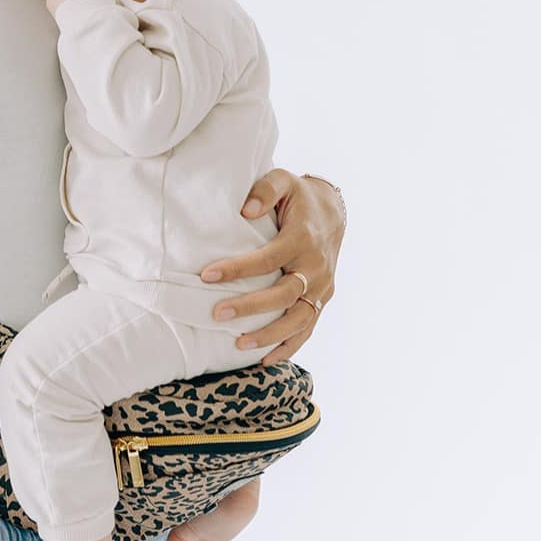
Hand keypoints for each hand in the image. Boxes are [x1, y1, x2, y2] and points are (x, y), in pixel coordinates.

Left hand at [200, 169, 344, 366]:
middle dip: (250, 307)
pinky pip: (308, 327)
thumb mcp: (284, 180)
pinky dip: (289, 346)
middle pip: (283, 294)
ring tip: (238, 345)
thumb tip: (245, 210)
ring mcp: (323, 286)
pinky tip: (264, 359)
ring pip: (299, 318)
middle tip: (216, 314)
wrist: (333, 211)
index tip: (207, 275)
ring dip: (270, 335)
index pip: (268, 258)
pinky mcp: (323, 298)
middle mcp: (315, 266)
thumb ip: (264, 190)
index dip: (238, 268)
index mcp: (302, 238)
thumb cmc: (298, 196)